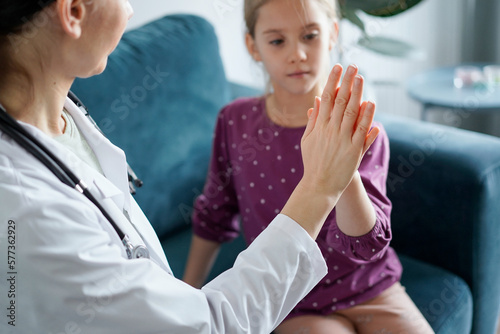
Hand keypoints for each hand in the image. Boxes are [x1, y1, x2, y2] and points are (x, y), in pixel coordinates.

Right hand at [300, 64, 378, 199]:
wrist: (319, 186)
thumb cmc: (313, 162)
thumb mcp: (308, 140)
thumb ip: (314, 120)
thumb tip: (316, 101)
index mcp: (319, 126)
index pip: (326, 98)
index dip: (332, 81)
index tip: (338, 67)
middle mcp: (330, 130)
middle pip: (340, 101)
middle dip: (346, 82)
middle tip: (353, 66)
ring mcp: (342, 140)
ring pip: (351, 112)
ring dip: (357, 94)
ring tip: (361, 77)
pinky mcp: (353, 151)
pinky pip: (361, 130)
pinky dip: (366, 116)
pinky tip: (370, 103)